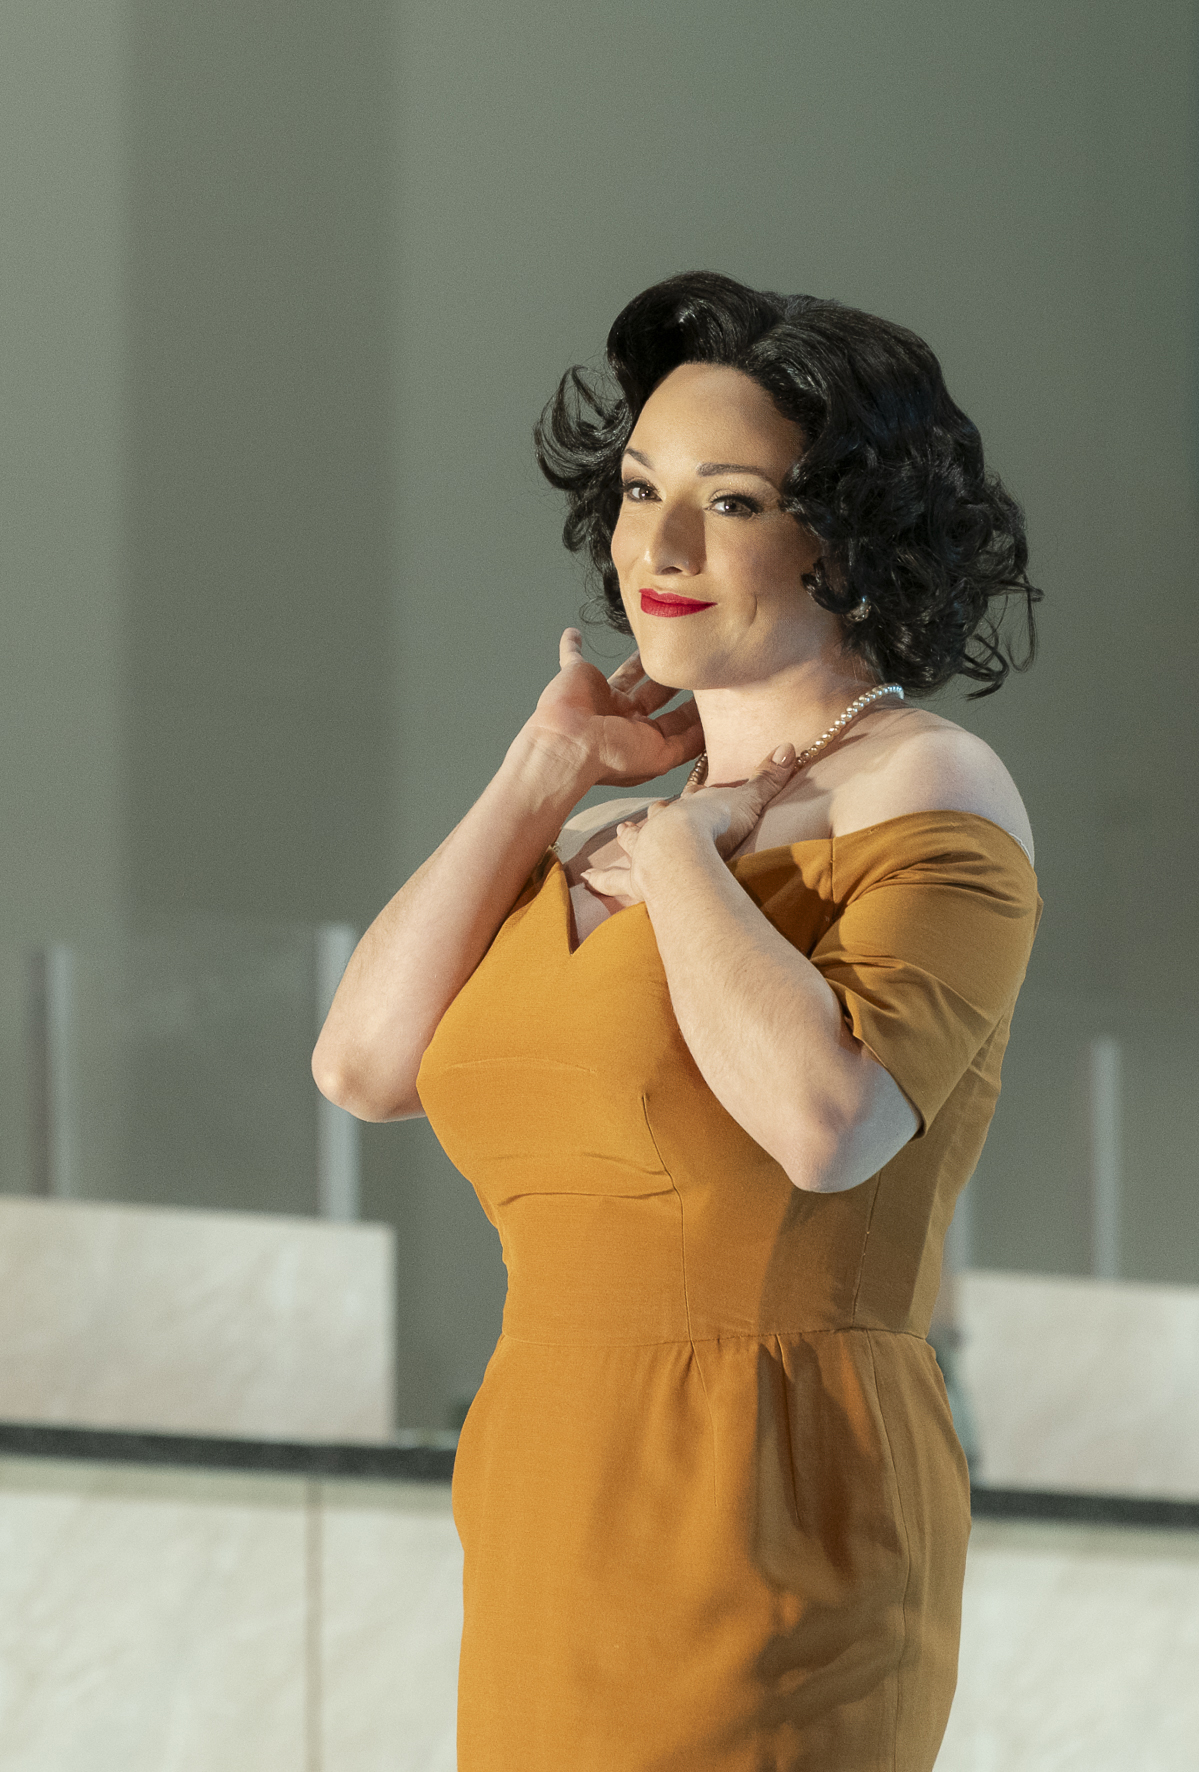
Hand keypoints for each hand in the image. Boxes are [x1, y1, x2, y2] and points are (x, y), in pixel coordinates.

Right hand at [523, 629, 703, 788]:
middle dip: (675, 682)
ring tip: (660, 644)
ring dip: (640, 662)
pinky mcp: (578, 675)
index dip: (695, 711)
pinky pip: (572, 656)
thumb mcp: (662, 757)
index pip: (675, 722)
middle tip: (696, 664)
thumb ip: (688, 744)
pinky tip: (574, 634)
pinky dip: (571, 646)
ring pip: (627, 673)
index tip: (717, 694)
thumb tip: (712, 734)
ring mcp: (601, 696)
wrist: (569, 745)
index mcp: (641, 738)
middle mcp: (622, 718)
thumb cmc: (610, 757)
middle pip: (656, 695)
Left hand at [579, 743, 798, 904]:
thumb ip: (768, 776)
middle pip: (655, 817)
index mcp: (688, 807)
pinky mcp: (636, 878)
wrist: (683, 849)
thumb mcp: (748, 799)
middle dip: (651, 817)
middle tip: (641, 816)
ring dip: (626, 840)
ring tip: (616, 837)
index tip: (686, 793)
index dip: (689, 797)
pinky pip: (615, 881)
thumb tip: (789, 745)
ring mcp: (646, 851)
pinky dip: (602, 882)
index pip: (689, 799)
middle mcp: (661, 825)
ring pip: (631, 843)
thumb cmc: (716, 824)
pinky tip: (587, 882)